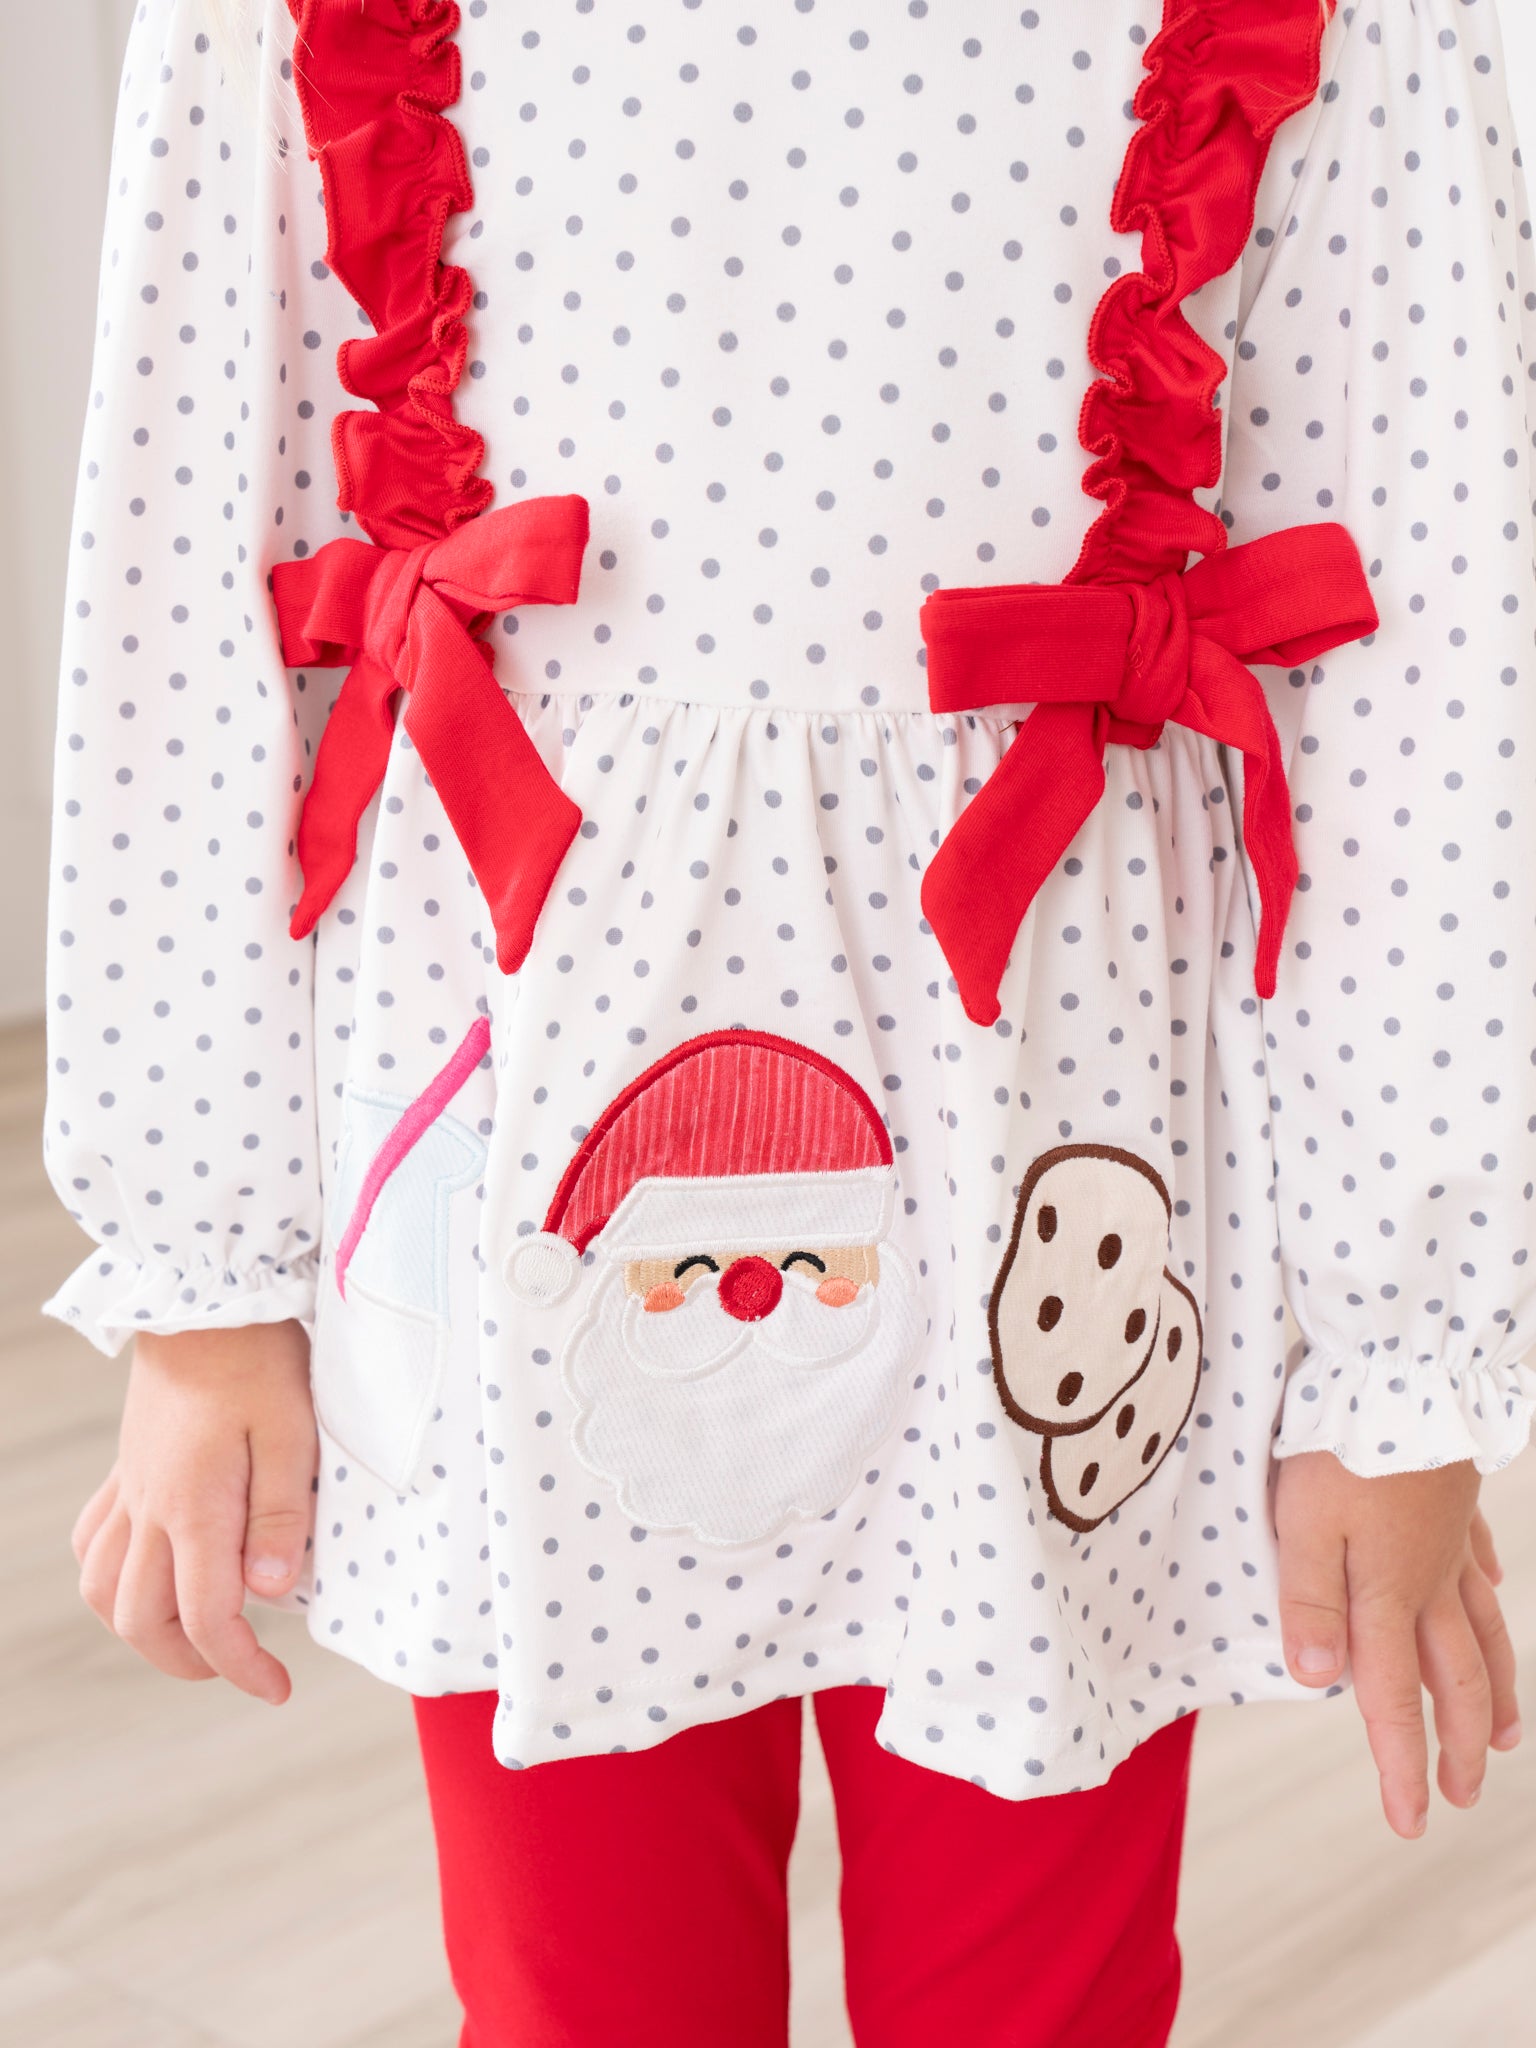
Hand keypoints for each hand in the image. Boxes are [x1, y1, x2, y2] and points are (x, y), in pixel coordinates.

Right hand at [71, 1320, 316, 1705]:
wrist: (206, 1296)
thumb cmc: (259, 1359)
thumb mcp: (294, 1432)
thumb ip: (283, 1513)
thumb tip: (271, 1593)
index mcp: (196, 1508)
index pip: (207, 1620)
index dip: (240, 1669)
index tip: (277, 1689)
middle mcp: (151, 1508)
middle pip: (141, 1621)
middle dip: (189, 1662)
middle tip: (244, 1665)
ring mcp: (132, 1488)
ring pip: (103, 1590)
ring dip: (142, 1628)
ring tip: (196, 1634)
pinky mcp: (128, 1467)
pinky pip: (92, 1541)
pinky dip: (111, 1576)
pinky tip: (150, 1571)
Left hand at [1274, 1450, 1520, 1837]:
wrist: (1400, 1364)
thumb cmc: (1341, 1440)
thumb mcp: (1301, 1521)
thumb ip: (1309, 1601)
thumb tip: (1319, 1681)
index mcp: (1386, 1592)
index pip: (1391, 1697)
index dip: (1402, 1764)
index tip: (1413, 1822)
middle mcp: (1427, 1577)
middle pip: (1452, 1677)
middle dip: (1460, 1744)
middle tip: (1466, 1798)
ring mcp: (1448, 1538)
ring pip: (1481, 1630)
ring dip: (1493, 1688)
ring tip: (1507, 1734)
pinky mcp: (1454, 1497)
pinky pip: (1478, 1559)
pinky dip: (1488, 1591)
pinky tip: (1495, 1595)